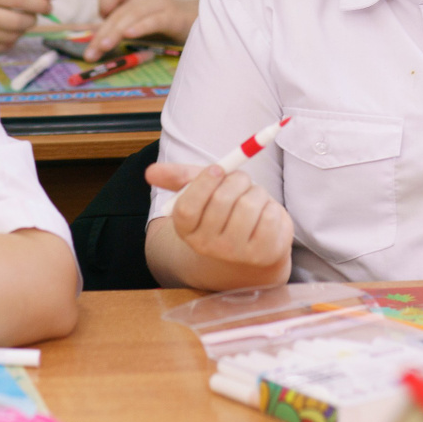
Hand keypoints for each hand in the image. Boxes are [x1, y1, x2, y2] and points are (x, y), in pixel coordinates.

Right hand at [0, 0, 57, 52]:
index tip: (49, 5)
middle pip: (16, 22)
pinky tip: (7, 29)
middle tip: (34, 14)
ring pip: (13, 36)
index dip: (38, 3)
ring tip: (19, 19)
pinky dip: (13, 38)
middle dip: (32, 19)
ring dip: (23, 29)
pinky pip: (5, 46)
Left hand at [85, 0, 198, 58]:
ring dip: (116, 31)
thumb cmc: (164, 25)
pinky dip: (141, 27)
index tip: (98, 21)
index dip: (106, 1)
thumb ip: (119, 30)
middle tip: (90, 54)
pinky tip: (130, 35)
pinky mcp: (174, 17)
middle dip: (102, 33)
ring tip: (104, 46)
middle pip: (120, 12)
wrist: (199, 21)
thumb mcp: (139, 24)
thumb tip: (94, 46)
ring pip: (133, 15)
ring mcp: (160, 5)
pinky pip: (155, 20)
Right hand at [145, 161, 292, 271]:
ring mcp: (237, 253)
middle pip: (221, 200)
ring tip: (253, 200)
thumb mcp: (203, 192)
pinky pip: (271, 215)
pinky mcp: (265, 253)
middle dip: (236, 180)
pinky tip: (265, 216)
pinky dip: (272, 207)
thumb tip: (150, 172)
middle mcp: (208, 247)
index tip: (217, 168)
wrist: (254, 248)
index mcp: (187, 231)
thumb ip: (179, 178)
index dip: (203, 182)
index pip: (187, 207)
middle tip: (240, 181)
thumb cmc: (226, 213)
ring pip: (249, 203)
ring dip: (257, 192)